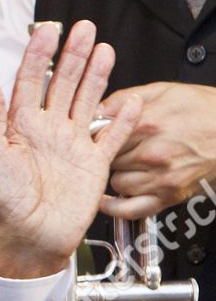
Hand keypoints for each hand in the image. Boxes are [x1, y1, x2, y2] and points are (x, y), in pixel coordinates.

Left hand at [0, 20, 140, 277]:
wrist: (27, 237)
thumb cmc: (1, 201)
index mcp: (19, 126)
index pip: (29, 80)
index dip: (38, 55)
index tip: (48, 29)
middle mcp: (46, 131)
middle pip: (62, 84)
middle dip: (72, 55)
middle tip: (85, 27)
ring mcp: (71, 145)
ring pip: (87, 101)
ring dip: (96, 76)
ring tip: (105, 48)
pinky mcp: (93, 164)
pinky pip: (112, 137)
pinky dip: (124, 119)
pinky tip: (133, 100)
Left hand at [101, 81, 215, 218]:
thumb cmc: (206, 109)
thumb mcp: (163, 91)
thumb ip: (123, 99)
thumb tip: (95, 109)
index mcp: (146, 124)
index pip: (100, 138)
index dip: (97, 138)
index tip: (98, 138)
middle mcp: (152, 153)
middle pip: (108, 161)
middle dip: (109, 156)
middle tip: (118, 151)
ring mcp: (161, 177)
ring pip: (116, 183)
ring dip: (118, 175)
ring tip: (129, 166)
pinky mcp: (170, 195)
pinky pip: (131, 209)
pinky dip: (116, 207)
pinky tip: (108, 200)